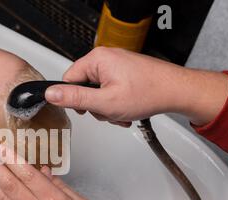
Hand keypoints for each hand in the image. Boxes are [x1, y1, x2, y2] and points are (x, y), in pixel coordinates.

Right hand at [45, 47, 227, 125]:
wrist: (177, 91)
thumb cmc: (147, 93)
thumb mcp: (104, 102)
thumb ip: (75, 98)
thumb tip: (51, 93)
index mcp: (97, 59)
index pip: (68, 80)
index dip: (75, 99)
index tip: (88, 109)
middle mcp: (105, 58)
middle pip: (83, 88)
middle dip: (95, 106)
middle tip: (110, 111)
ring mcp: (116, 65)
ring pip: (97, 93)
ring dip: (106, 108)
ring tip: (121, 112)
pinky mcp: (124, 72)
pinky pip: (109, 91)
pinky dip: (115, 104)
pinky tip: (126, 110)